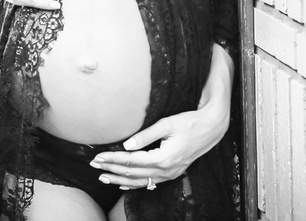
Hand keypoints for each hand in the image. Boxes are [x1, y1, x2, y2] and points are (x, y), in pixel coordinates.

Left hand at [90, 98, 230, 191]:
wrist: (211, 128)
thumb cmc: (190, 122)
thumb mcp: (167, 124)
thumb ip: (146, 135)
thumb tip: (126, 145)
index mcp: (163, 158)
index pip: (131, 161)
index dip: (112, 159)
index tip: (98, 156)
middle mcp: (166, 170)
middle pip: (132, 173)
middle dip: (111, 169)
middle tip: (94, 165)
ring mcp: (170, 174)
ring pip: (139, 181)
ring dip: (119, 179)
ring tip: (103, 177)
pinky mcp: (172, 173)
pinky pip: (149, 183)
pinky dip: (134, 184)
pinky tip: (123, 183)